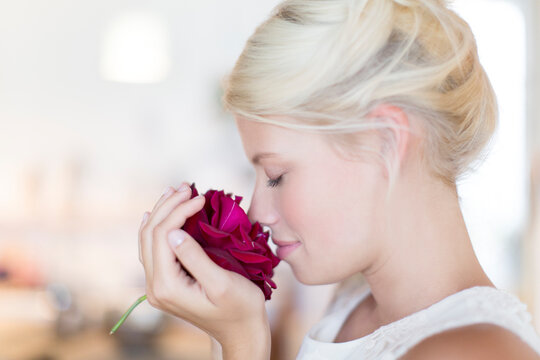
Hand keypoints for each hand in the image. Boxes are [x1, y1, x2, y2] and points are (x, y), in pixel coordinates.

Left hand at [139, 183, 270, 353]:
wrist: (240, 331)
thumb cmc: (239, 307)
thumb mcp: (221, 283)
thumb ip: (195, 258)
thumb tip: (174, 232)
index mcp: (167, 286)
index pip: (162, 236)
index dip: (178, 211)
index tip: (201, 196)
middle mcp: (155, 286)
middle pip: (150, 234)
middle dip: (168, 206)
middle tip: (187, 186)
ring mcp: (158, 285)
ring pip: (148, 239)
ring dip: (161, 212)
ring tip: (176, 191)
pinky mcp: (165, 282)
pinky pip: (154, 249)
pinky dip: (159, 227)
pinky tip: (158, 214)